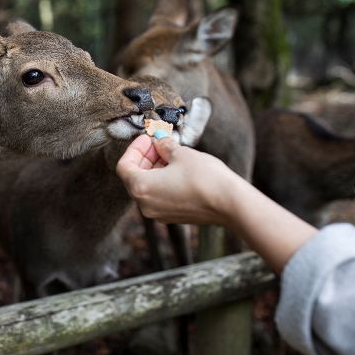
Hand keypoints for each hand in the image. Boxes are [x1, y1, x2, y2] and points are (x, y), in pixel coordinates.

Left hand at [116, 134, 241, 225]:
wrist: (229, 203)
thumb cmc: (204, 178)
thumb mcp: (181, 153)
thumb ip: (164, 145)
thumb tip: (159, 140)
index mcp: (141, 188)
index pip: (124, 166)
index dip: (134, 149)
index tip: (148, 138)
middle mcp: (145, 205)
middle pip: (134, 177)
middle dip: (145, 157)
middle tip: (159, 143)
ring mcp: (159, 213)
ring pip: (147, 187)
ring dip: (154, 168)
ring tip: (170, 153)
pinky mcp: (172, 216)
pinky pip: (159, 196)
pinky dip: (162, 181)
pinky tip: (177, 168)